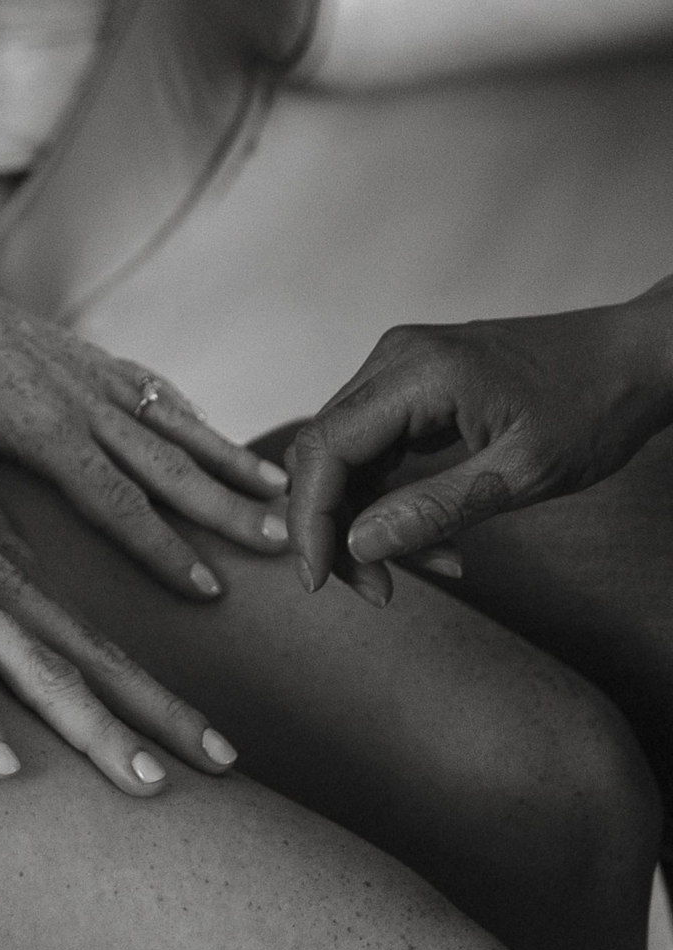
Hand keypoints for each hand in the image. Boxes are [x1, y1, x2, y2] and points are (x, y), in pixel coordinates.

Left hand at [0, 225, 293, 603]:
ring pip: (172, 419)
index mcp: (42, 428)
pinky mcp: (80, 349)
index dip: (164, 550)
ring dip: (226, 455)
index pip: (117, 503)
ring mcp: (86, 368)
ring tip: (279, 485)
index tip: (212, 589)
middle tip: (287, 538)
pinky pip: (147, 384)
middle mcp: (79, 398)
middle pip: (168, 463)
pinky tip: (209, 429)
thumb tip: (17, 568)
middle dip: (228, 506)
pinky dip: (185, 409)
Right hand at [0, 412, 241, 793]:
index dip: (156, 693)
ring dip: (97, 730)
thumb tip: (8, 619)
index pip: (97, 644)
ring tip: (147, 782)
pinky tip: (1, 769)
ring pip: (41, 674)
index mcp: (8, 573)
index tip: (210, 742)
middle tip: (228, 765)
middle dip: (164, 716)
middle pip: (94, 661)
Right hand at [288, 295, 672, 601]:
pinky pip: (381, 444)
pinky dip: (395, 495)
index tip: (317, 582)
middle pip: (326, 450)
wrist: (637, 359)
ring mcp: (405, 367)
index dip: (311, 519)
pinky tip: (438, 535)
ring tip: (435, 566)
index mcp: (416, 371)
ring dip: (371, 517)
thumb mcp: (524, 473)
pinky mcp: (420, 384)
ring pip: (350, 452)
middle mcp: (396, 358)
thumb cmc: (595, 406)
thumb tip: (359, 543)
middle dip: (340, 528)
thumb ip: (436, 508)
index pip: (325, 447)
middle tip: (380, 591)